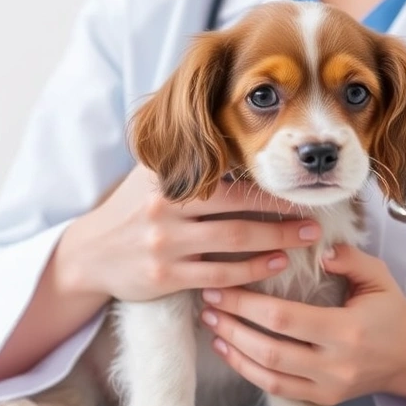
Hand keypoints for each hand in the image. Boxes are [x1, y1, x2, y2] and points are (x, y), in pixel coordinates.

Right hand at [55, 164, 321, 302]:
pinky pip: (219, 274)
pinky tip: (276, 264)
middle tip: (315, 211)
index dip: (263, 175)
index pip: (223, 172)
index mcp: (163, 178)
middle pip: (236, 206)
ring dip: (276, 239)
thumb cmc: (130, 212)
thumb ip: (184, 161)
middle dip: (281, 210)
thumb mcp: (148, 177)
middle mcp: (163, 207)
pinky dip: (251, 270)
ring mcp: (164, 242)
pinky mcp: (165, 275)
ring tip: (307, 238)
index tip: (294, 177)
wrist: (89, 255)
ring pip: (233, 240)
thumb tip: (230, 131)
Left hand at [200, 244, 405, 405]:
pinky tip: (228, 349)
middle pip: (270, 349)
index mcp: (348, 330)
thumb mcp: (378, 277)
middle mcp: (336, 364)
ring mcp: (328, 386)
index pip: (285, 318)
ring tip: (211, 323)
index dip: (246, 304)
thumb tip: (317, 249)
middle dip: (232, 325)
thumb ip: (349, 258)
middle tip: (207, 302)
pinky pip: (277, 389)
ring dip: (233, 349)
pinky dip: (247, 370)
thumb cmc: (392, 311)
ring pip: (268, 374)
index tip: (220, 286)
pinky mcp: (323, 398)